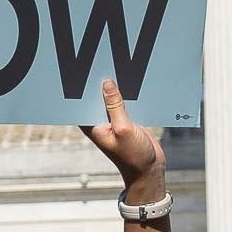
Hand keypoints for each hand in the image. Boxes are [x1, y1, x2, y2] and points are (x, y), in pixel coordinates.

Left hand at [81, 79, 167, 202]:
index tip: (84, 68)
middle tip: (104, 61)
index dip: (83, 86)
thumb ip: (115, 105)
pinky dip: (128, 94)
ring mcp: (112, 120)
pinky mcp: (125, 119)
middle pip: (96, 96)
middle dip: (100, 83)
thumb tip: (106, 83)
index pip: (81, 101)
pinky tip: (133, 82)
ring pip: (111, 97)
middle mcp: (99, 121)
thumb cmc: (133, 156)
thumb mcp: (123, 129)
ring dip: (116, 87)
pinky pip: (124, 102)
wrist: (149, 170)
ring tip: (119, 67)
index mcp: (91, 125)